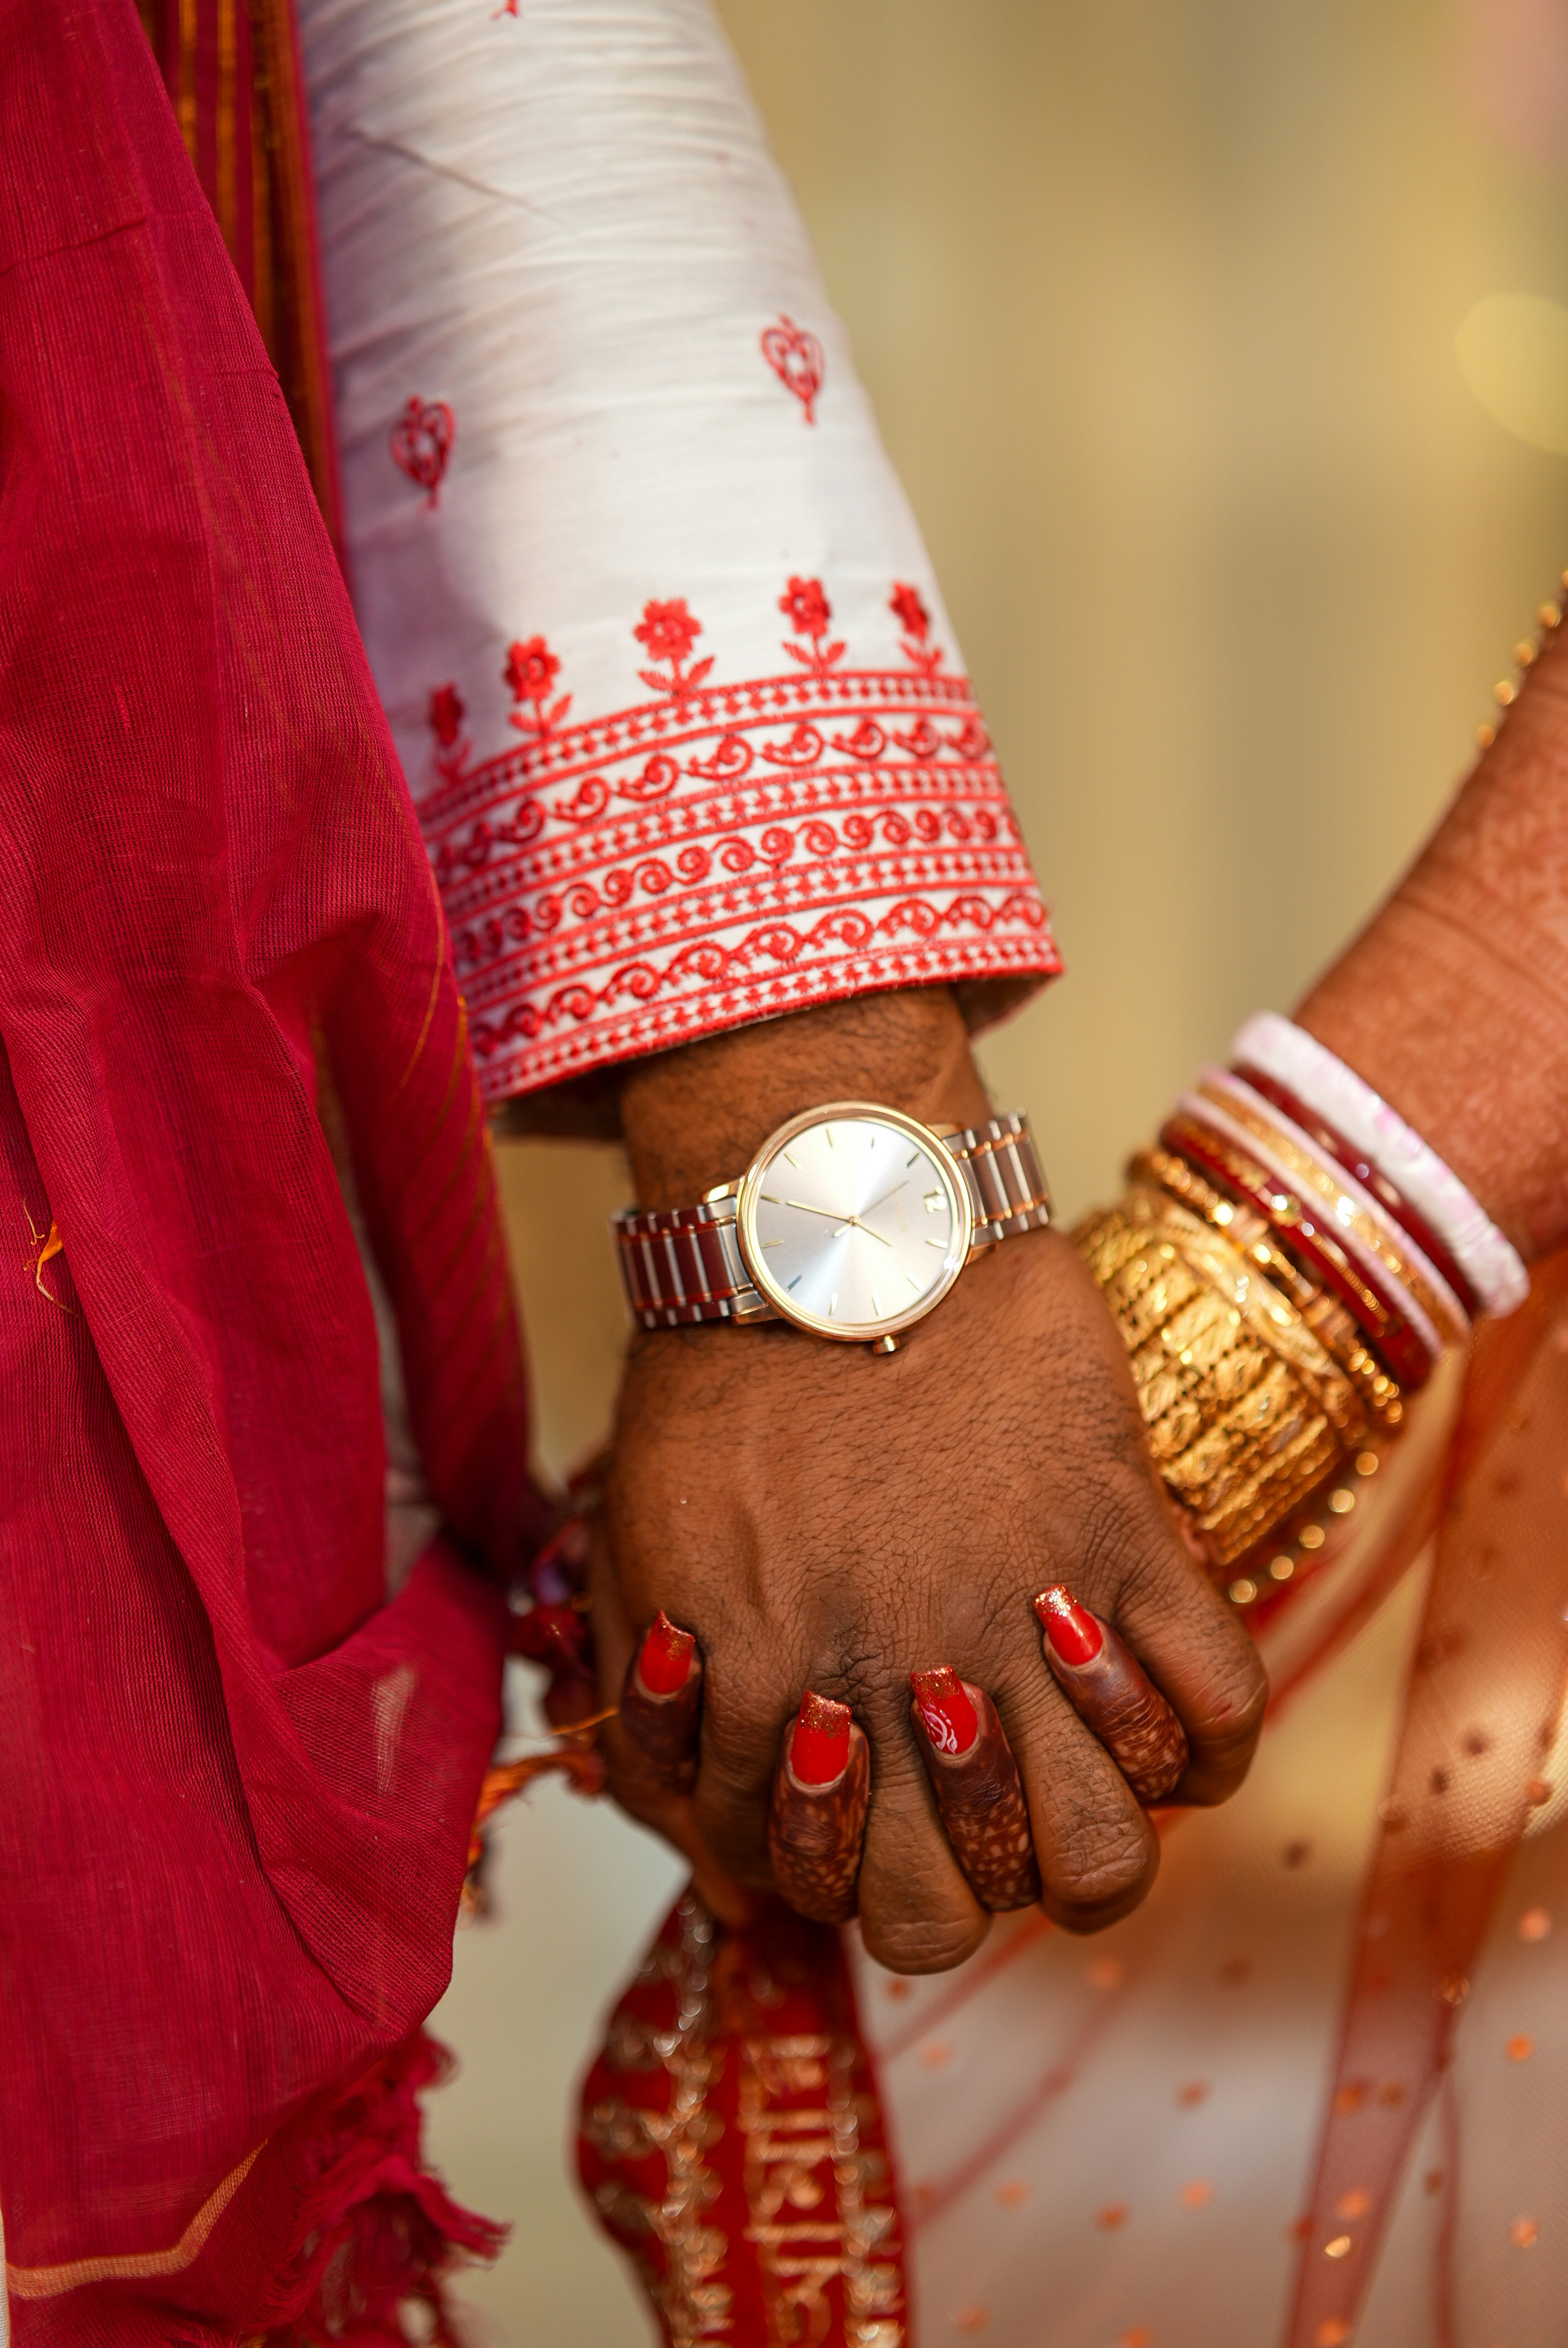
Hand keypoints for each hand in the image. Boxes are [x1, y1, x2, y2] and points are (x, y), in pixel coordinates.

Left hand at [594, 989, 1266, 1971]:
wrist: (827, 1222)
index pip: (808, 1889)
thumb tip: (718, 1874)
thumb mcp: (639, 1551)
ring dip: (1087, 1855)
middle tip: (955, 1833)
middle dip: (949, 1903)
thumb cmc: (721, 1380)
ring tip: (1073, 1800)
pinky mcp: (1122, 1533)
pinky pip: (1217, 1699)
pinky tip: (1158, 1717)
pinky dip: (1206, 1741)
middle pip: (955, 1919)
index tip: (847, 1826)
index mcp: (768, 1684)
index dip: (823, 1879)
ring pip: (1106, 1850)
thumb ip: (658, 1722)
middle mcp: (899, 1677)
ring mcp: (1025, 1612)